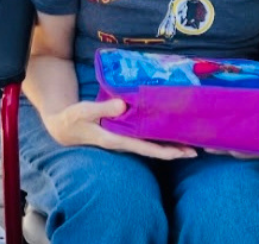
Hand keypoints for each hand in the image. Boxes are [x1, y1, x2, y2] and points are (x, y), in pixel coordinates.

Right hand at [43, 99, 196, 159]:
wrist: (63, 127)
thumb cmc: (73, 119)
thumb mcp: (84, 111)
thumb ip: (103, 109)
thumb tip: (123, 105)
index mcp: (115, 140)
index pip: (144, 148)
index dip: (164, 151)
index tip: (181, 153)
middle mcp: (122, 143)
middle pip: (153, 150)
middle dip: (173, 151)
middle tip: (195, 152)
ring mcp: (123, 140)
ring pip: (150, 145)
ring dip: (169, 145)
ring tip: (189, 144)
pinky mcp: (122, 135)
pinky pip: (143, 138)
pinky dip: (157, 137)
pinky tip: (167, 132)